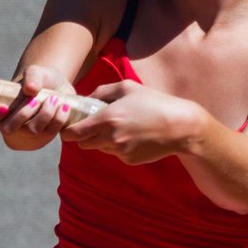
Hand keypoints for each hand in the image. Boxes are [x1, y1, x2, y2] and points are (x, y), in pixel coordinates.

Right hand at [0, 64, 76, 150]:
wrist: (59, 88)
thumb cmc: (40, 79)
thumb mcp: (37, 71)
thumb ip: (32, 76)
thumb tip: (30, 89)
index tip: (4, 108)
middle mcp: (8, 125)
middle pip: (9, 129)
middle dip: (25, 113)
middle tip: (37, 98)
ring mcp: (25, 136)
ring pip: (32, 132)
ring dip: (45, 114)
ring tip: (55, 99)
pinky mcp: (42, 140)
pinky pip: (49, 135)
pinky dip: (58, 120)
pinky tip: (63, 108)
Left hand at [60, 81, 204, 164]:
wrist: (179, 126)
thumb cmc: (153, 102)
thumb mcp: (126, 87)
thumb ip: (101, 92)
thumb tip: (85, 99)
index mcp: (106, 119)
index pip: (74, 133)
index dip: (68, 131)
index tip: (69, 127)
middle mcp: (110, 138)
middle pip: (83, 144)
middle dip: (84, 136)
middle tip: (94, 125)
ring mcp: (120, 152)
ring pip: (100, 148)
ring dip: (102, 140)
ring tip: (121, 127)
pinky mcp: (129, 160)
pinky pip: (115, 154)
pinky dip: (118, 146)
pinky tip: (133, 136)